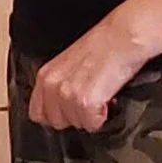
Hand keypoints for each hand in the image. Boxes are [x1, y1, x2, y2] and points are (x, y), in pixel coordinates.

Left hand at [25, 17, 148, 131]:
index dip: (57, 114)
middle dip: (75, 116)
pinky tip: (108, 100)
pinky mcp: (86, 102)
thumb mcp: (69, 64)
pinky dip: (102, 117)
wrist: (123, 37)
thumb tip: (61, 106)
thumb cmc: (102, 47)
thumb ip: (59, 85)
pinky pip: (92, 124)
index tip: (71, 109)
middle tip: (91, 100)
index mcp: (45, 76)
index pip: (38, 113)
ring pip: (76, 124)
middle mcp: (52, 86)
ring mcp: (68, 95)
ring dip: (91, 116)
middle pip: (57, 122)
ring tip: (101, 95)